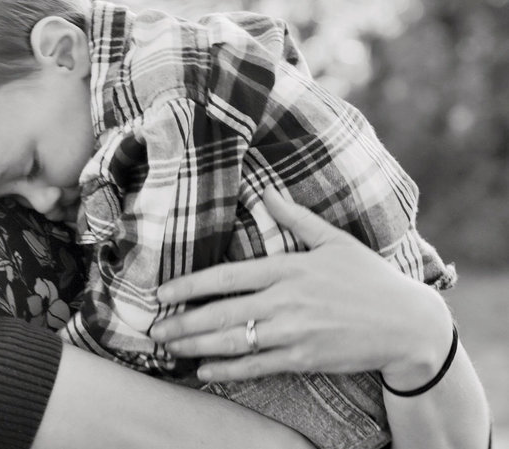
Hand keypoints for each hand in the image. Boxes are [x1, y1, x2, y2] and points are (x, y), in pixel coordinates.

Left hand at [148, 188, 451, 384]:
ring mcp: (294, 332)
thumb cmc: (370, 279)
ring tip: (169, 347)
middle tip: (153, 328)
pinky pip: (258, 365)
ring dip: (197, 345)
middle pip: (222, 313)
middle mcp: (285, 301)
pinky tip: (204, 369)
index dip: (190, 285)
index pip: (227, 277)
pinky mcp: (304, 358)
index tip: (162, 292)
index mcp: (288, 269)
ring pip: (234, 341)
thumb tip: (268, 192)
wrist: (408, 324)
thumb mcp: (335, 241)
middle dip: (183, 321)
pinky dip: (229, 369)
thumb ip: (297, 218)